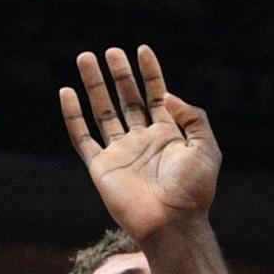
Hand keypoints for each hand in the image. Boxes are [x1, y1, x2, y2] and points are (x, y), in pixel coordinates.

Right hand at [60, 45, 220, 243]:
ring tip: (86, 58)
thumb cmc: (193, 190)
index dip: (150, 74)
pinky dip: (73, 115)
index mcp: (167, 136)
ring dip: (94, 85)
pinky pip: (82, 137)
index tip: (143, 51)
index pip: (156, 97)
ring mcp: (120, 153)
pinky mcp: (101, 167)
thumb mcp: (206, 148)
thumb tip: (167, 96)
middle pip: (127, 100)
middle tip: (111, 52)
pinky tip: (67, 92)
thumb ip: (193, 118)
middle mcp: (142, 141)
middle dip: (120, 75)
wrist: (172, 222)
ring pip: (103, 112)